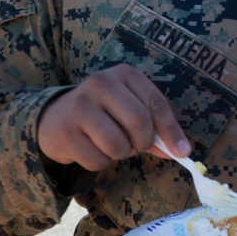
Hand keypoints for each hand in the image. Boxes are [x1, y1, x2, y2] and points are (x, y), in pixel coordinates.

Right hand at [37, 64, 189, 171]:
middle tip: (136, 146)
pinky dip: (100, 162)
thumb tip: (179, 150)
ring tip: (110, 144)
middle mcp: (101, 83)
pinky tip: (90, 148)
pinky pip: (97, 161)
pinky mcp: (65, 132)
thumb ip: (155, 126)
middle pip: (139, 122)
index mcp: (124, 74)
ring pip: (118, 145)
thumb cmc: (103, 113)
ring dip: (120, 154)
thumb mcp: (129, 108)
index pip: (156, 103)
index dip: (172, 130)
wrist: (54, 118)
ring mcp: (80, 106)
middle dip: (143, 143)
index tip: (182, 151)